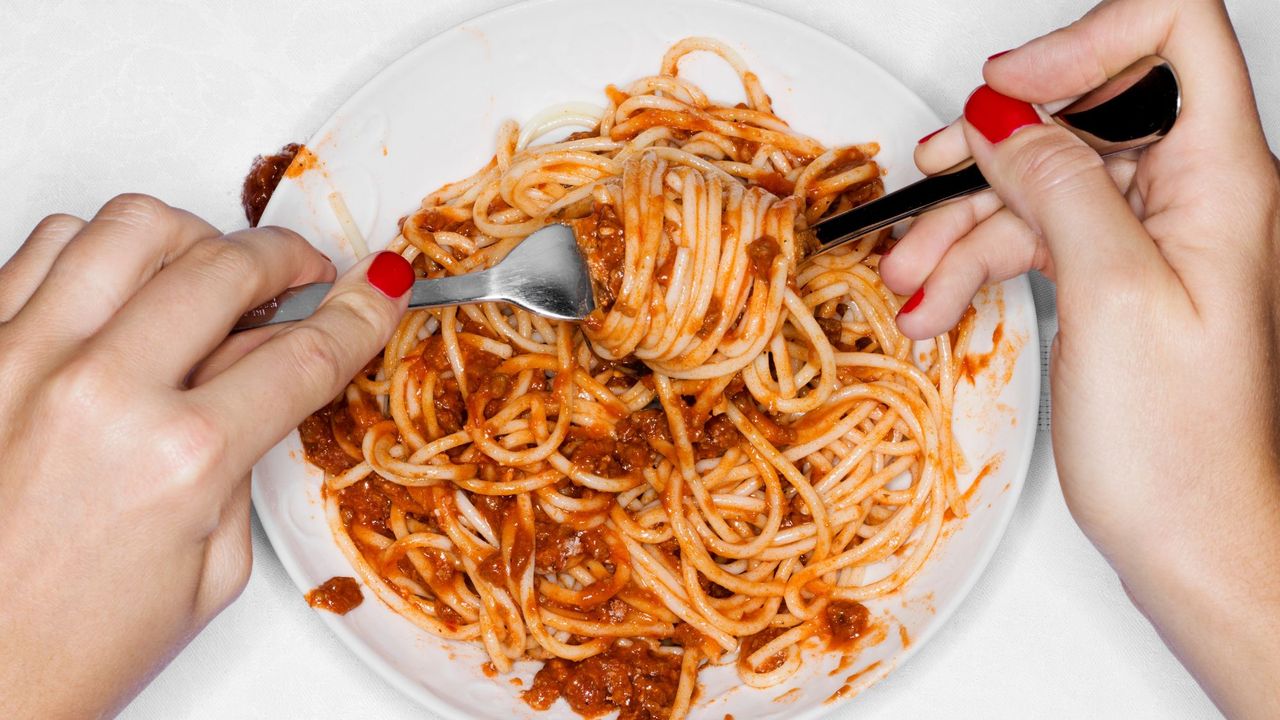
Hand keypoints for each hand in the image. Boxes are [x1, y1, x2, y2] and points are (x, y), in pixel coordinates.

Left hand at [0, 195, 410, 717]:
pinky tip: (124, 288)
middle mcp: (95, 394)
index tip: (379, 290)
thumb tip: (270, 368)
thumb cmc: (69, 650)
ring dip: (194, 240)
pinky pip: (43, 248)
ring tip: (209, 272)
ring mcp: (17, 361)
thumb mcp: (212, 569)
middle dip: (290, 257)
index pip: (302, 353)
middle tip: (306, 273)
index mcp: (177, 459)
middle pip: (227, 265)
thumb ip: (247, 455)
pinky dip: (99, 252)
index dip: (359, 314)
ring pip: (131, 227)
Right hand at [880, 0, 1279, 715]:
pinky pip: (1033, 240)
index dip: (1084, 41)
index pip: (1173, 32)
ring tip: (911, 275)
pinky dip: (975, 266)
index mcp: (1220, 177)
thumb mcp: (1110, 293)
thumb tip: (1004, 119)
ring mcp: (1148, 237)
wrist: (1196, 541)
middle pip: (1084, 113)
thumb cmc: (1184, 447)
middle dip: (996, 145)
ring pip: (1041, 186)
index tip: (1009, 90)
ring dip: (964, 224)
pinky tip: (935, 303)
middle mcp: (1190, 195)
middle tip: (937, 170)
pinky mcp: (1111, 278)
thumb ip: (1058, 184)